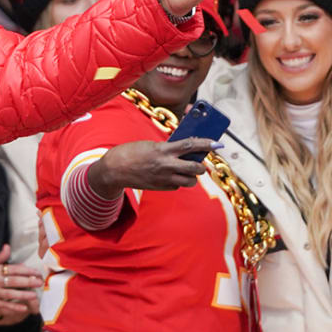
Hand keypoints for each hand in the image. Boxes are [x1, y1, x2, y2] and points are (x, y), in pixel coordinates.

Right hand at [0, 244, 40, 322]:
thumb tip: (7, 246)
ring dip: (23, 295)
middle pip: (13, 281)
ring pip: (10, 294)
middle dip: (27, 282)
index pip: (13, 269)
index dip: (26, 270)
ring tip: (34, 295)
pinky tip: (24, 308)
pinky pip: (5, 305)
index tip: (36, 272)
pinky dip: (14, 307)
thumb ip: (0, 257)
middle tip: (39, 282)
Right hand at [87, 138, 212, 198]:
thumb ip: (168, 148)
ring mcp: (163, 178)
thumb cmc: (130, 153)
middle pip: (195, 168)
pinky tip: (171, 176)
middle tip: (200, 163)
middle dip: (201, 166)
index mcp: (162, 150)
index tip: (217, 143)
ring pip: (190, 181)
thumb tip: (185, 149)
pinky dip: (178, 182)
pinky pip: (177, 186)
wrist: (114, 170)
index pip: (190, 145)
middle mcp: (165, 165)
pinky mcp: (160, 187)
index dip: (206, 144)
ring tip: (185, 171)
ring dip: (191, 176)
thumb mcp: (150, 145)